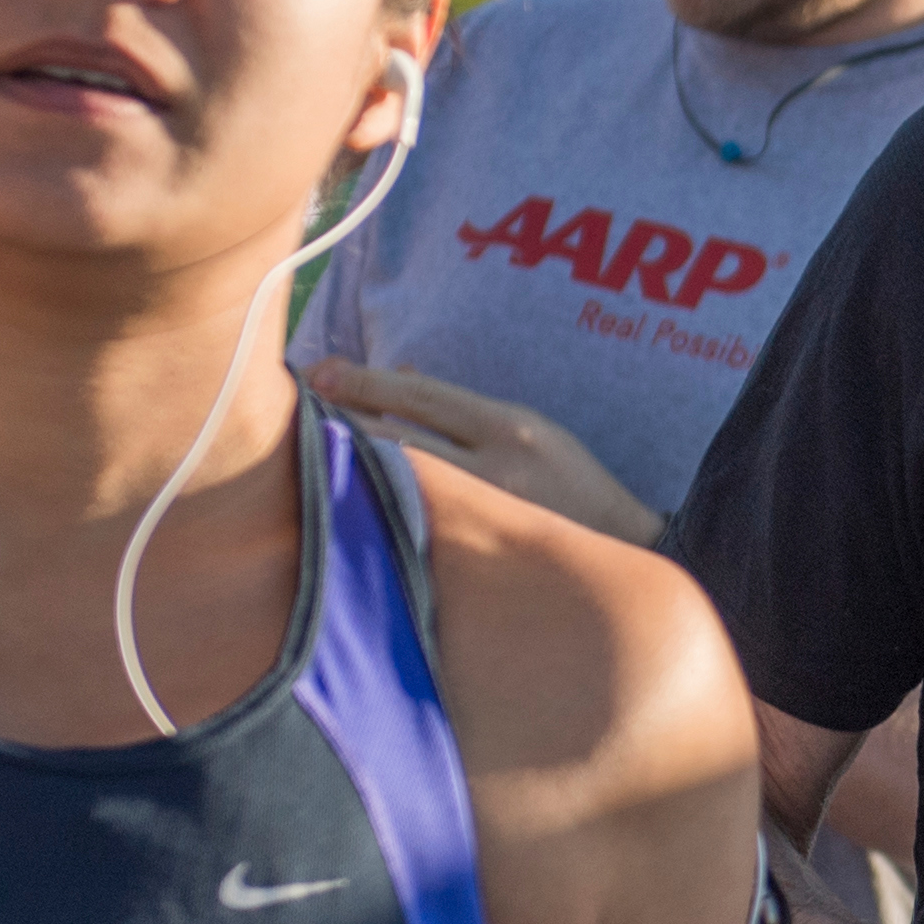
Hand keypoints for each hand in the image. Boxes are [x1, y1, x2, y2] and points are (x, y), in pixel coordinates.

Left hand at [306, 362, 663, 550]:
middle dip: (346, 419)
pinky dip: (379, 504)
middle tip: (299, 406)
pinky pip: (415, 522)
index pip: (424, 396)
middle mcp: (496, 468)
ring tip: (310, 449)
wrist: (624, 547)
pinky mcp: (478, 552)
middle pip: (401, 437)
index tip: (321, 371)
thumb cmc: (570, 481)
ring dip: (354, 462)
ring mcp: (486, 514)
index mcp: (510, 429)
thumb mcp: (529, 428)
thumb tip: (404, 371)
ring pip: (402, 483)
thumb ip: (464, 407)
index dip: (367, 381)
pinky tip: (347, 499)